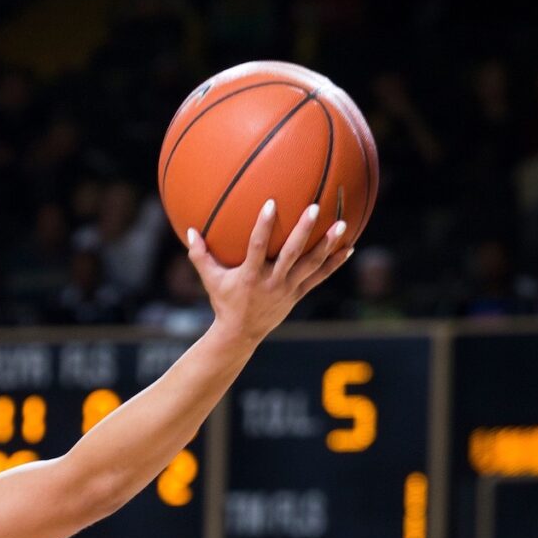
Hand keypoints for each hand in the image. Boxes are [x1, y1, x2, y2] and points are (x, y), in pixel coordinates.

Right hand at [185, 201, 351, 338]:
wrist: (241, 334)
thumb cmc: (224, 302)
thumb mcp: (209, 280)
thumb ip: (199, 254)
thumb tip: (188, 229)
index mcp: (251, 276)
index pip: (258, 247)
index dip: (264, 226)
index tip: (271, 203)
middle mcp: (273, 282)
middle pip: (292, 254)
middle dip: (304, 231)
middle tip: (315, 208)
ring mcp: (288, 290)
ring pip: (311, 265)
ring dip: (327, 245)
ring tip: (342, 225)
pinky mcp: (298, 294)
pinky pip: (319, 277)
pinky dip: (334, 263)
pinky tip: (350, 248)